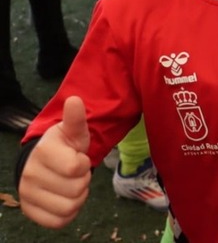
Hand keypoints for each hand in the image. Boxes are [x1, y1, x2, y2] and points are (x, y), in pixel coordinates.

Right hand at [18, 96, 92, 228]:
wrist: (42, 162)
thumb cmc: (63, 146)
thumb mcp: (73, 132)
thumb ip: (76, 119)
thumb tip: (75, 100)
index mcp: (43, 152)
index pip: (76, 167)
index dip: (84, 163)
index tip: (78, 158)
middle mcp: (30, 174)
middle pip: (76, 189)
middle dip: (83, 181)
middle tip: (75, 173)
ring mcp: (28, 194)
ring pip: (69, 207)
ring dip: (78, 198)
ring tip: (71, 185)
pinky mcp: (30, 211)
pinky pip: (59, 221)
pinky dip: (69, 213)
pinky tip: (66, 199)